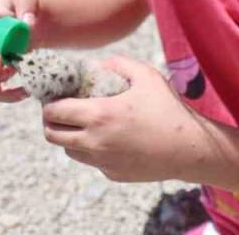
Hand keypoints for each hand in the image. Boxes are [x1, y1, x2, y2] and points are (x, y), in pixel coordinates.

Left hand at [41, 56, 212, 182]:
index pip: (53, 112)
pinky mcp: (112, 174)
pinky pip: (91, 161)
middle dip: (51, 120)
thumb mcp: (146, 76)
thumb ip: (118, 64)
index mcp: (98, 115)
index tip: (56, 96)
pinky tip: (109, 138)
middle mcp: (94, 142)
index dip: (48, 102)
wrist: (190, 150)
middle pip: (51, 134)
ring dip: (69, 136)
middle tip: (62, 110)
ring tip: (84, 123)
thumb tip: (98, 65)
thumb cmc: (168, 110)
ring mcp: (102, 162)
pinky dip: (91, 149)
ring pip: (69, 150)